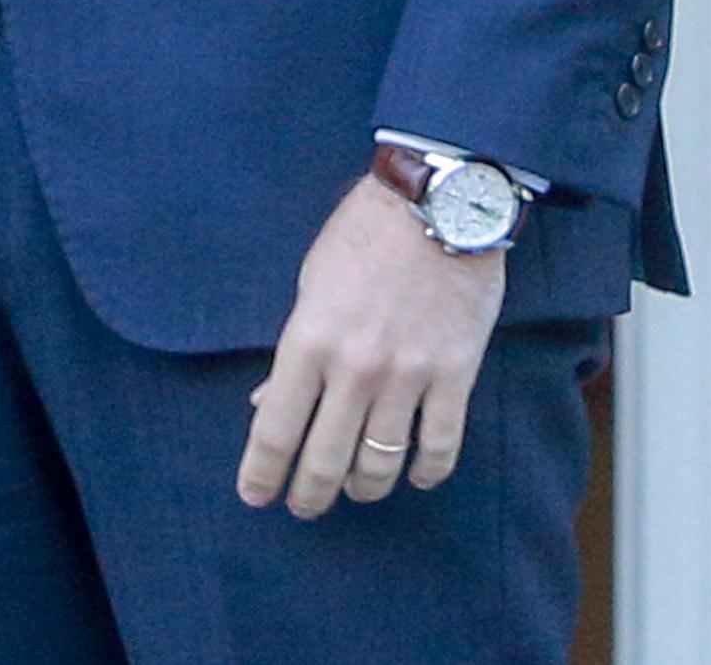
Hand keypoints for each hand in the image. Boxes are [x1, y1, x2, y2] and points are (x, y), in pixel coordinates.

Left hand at [236, 168, 500, 516]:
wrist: (438, 202)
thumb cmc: (363, 236)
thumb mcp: (310, 283)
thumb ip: (293, 350)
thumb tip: (263, 403)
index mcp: (309, 340)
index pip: (275, 428)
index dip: (261, 472)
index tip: (254, 496)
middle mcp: (355, 367)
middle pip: (326, 459)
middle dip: (310, 494)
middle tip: (303, 506)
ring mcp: (408, 375)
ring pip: (382, 462)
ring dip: (365, 487)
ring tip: (357, 490)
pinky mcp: (456, 375)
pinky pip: (440, 446)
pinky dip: (426, 472)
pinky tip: (416, 477)